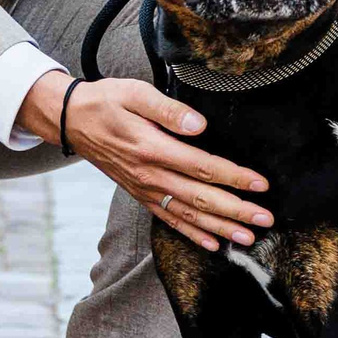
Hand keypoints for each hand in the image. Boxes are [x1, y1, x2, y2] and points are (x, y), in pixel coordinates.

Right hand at [23, 71, 270, 251]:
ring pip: (188, 215)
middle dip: (236, 210)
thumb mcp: (134, 92)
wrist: (72, 120)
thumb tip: (199, 124)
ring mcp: (144, 189)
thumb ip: (167, 109)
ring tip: (248, 237)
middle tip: (265, 218)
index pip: (202, 167)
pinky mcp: (140, 195)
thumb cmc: (106, 101)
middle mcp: (149, 175)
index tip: (260, 184)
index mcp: (152, 149)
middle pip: (200, 198)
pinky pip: (169, 220)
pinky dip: (191, 234)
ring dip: (220, 228)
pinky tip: (212, 244)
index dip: (233, 177)